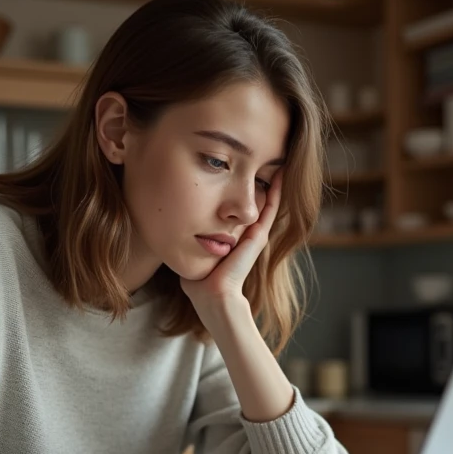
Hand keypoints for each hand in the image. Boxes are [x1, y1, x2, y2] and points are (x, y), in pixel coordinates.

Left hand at [180, 172, 281, 316]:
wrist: (212, 295)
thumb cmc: (199, 282)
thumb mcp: (193, 253)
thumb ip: (189, 241)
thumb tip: (172, 230)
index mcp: (233, 238)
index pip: (237, 209)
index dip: (239, 190)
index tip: (236, 171)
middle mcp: (246, 234)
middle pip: (254, 201)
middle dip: (256, 180)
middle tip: (262, 158)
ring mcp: (255, 234)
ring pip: (266, 200)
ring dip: (271, 181)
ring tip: (276, 159)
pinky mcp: (258, 235)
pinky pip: (270, 207)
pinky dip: (276, 190)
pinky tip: (280, 173)